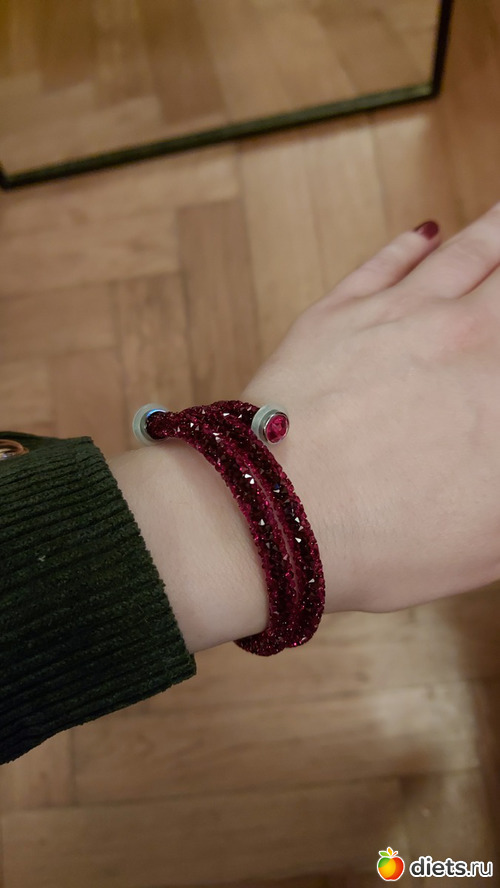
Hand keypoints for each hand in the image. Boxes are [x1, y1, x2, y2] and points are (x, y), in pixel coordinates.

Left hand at [242, 204, 499, 613]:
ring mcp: (400, 317)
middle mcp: (468, 337)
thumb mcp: (488, 541)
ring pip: (467, 252)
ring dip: (497, 226)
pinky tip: (427, 230)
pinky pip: (387, 262)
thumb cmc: (387, 543)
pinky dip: (412, 243)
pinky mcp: (339, 313)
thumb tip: (491, 437)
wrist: (277, 514)